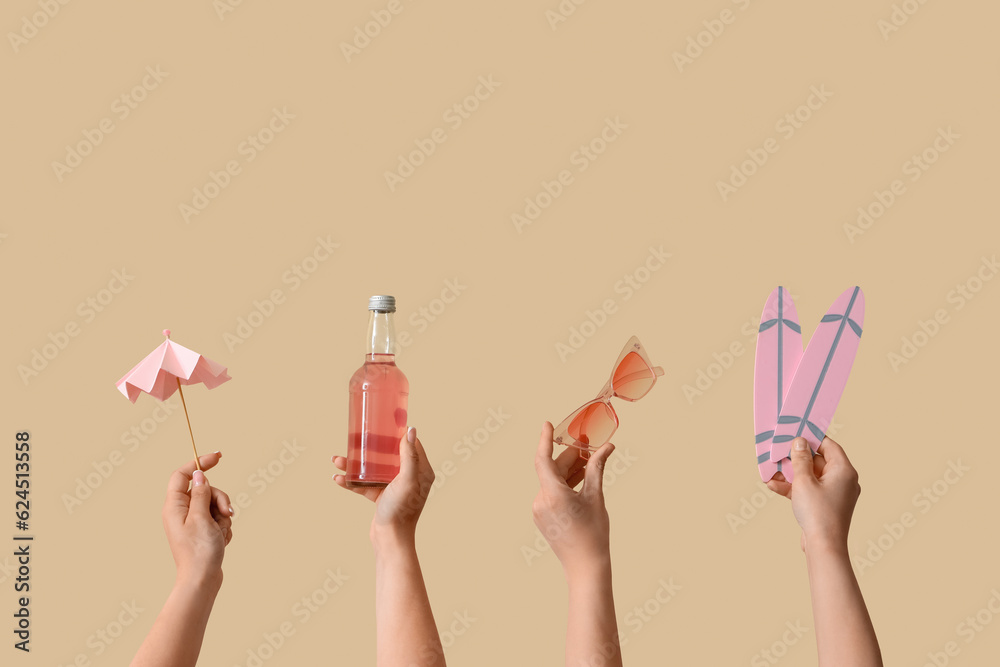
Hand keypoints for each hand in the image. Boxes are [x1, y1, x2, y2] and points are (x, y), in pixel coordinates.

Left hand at [162, 452, 233, 590]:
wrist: (202, 580)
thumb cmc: (199, 551)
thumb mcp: (201, 518)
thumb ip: (201, 493)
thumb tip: (199, 474)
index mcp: (174, 506)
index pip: (183, 475)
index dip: (199, 463)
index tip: (218, 456)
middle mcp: (181, 512)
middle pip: (205, 489)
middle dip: (220, 499)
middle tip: (225, 513)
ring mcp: (192, 522)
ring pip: (214, 504)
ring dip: (223, 515)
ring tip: (222, 532)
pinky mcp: (203, 531)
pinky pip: (218, 518)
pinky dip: (223, 527)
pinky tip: (221, 540)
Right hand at [332, 427, 435, 543]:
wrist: (390, 540)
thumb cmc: (401, 510)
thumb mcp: (406, 480)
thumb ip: (409, 455)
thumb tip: (411, 429)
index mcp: (421, 472)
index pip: (411, 446)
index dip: (398, 433)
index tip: (385, 422)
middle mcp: (409, 478)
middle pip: (389, 455)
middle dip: (370, 448)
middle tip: (356, 439)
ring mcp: (394, 488)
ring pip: (373, 470)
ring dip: (355, 464)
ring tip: (337, 460)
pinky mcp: (381, 498)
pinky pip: (365, 484)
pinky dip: (352, 481)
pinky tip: (338, 478)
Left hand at [532, 422, 614, 576]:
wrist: (585, 566)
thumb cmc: (593, 533)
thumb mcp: (596, 497)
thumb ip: (596, 469)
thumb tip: (607, 448)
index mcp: (553, 495)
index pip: (543, 459)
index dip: (544, 439)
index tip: (547, 424)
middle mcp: (541, 501)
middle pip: (552, 470)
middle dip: (569, 457)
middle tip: (586, 443)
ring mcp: (539, 510)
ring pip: (552, 481)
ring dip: (568, 471)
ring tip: (587, 462)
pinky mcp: (542, 517)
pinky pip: (551, 493)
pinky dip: (564, 484)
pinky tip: (579, 480)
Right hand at [767, 436, 860, 553]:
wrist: (823, 546)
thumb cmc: (818, 512)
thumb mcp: (803, 480)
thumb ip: (800, 459)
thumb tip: (800, 442)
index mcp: (844, 470)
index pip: (829, 446)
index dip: (812, 438)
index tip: (796, 433)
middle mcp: (843, 480)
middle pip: (818, 461)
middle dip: (796, 459)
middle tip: (779, 452)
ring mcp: (835, 494)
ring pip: (811, 476)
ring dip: (790, 474)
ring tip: (771, 471)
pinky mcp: (826, 505)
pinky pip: (809, 490)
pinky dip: (794, 487)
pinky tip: (774, 485)